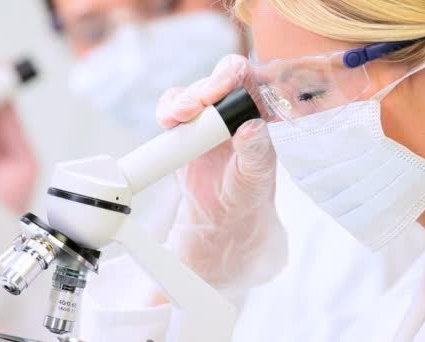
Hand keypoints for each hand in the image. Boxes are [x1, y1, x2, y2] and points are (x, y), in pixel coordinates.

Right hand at [156, 55, 279, 288]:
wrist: (223, 212)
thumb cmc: (249, 190)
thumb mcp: (258, 173)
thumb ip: (256, 150)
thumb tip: (250, 128)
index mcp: (255, 109)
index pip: (243, 78)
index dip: (226, 77)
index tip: (213, 94)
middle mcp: (230, 107)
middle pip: (212, 81)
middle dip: (197, 93)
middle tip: (187, 112)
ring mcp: (205, 116)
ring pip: (188, 93)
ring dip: (178, 102)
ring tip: (173, 120)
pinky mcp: (184, 128)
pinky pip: (171, 109)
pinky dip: (166, 112)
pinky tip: (167, 123)